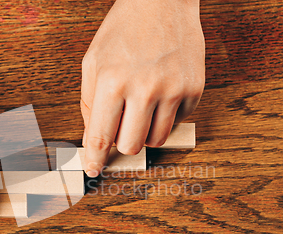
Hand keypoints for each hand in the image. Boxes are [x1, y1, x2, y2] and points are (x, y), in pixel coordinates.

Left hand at [81, 0, 204, 176]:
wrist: (162, 2)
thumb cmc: (124, 30)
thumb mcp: (93, 62)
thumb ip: (89, 104)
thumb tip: (93, 139)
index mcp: (112, 81)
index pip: (101, 136)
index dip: (95, 158)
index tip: (93, 169)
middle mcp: (144, 88)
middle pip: (130, 146)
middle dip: (122, 141)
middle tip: (121, 126)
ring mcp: (173, 90)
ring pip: (156, 140)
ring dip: (144, 131)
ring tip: (141, 107)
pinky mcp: (194, 89)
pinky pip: (177, 123)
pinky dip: (165, 116)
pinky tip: (160, 93)